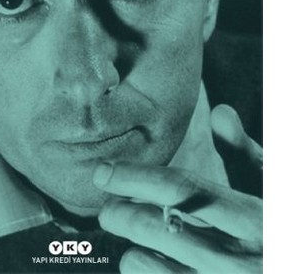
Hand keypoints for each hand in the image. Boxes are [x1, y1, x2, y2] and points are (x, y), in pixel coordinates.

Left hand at [93, 105, 261, 272]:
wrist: (281, 264)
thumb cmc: (277, 228)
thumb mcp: (273, 189)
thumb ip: (245, 154)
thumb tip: (221, 112)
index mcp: (253, 218)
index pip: (180, 189)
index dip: (135, 177)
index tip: (103, 171)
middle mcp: (236, 259)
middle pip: (154, 225)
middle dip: (119, 212)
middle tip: (107, 205)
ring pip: (146, 263)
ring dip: (129, 243)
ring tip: (129, 233)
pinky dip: (142, 269)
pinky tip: (147, 258)